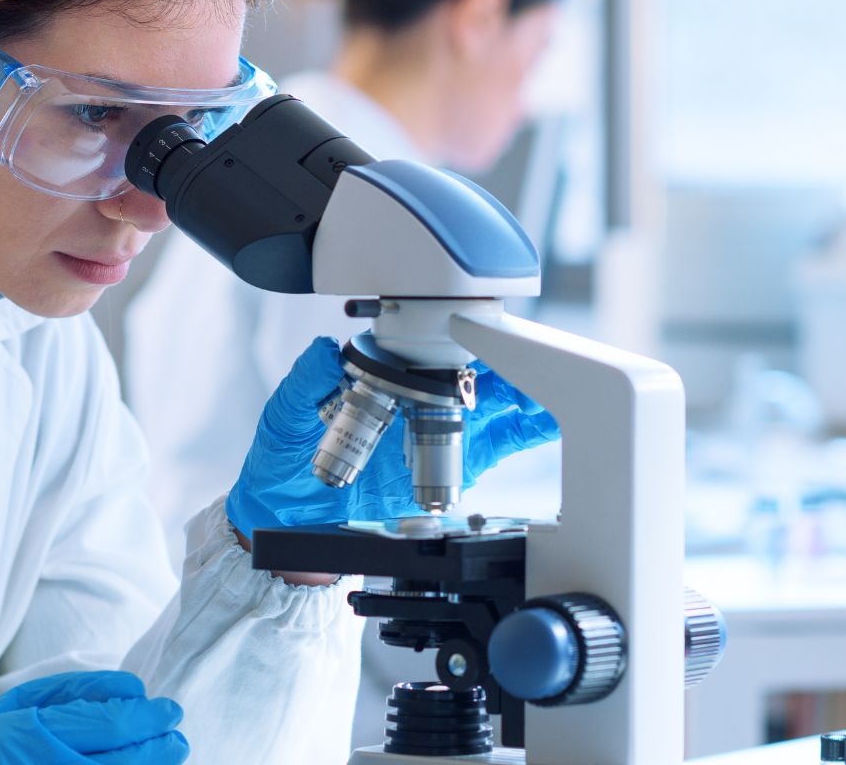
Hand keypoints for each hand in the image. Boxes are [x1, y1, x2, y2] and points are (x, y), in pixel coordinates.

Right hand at [0, 671, 186, 764]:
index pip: (111, 724)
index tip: (168, 711)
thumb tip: (133, 688)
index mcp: (27, 736)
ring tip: (165, 756)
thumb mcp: (14, 707)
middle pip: (127, 761)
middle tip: (176, 736)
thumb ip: (73, 692)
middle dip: (162, 746)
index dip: (150, 718)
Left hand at [226, 337, 558, 531]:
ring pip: (500, 403)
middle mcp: (421, 395)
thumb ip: (305, 382)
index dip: (467, 335)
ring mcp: (441, 428)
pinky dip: (526, 432)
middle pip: (480, 369)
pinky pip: (497, 444)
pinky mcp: (453, 463)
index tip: (489, 334)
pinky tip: (549, 423)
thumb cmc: (285, 456)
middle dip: (518, 361)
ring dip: (531, 394)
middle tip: (546, 362)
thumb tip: (325, 352)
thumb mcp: (287, 414)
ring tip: (559, 391)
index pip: (435, 344)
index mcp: (387, 373)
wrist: (287, 513)